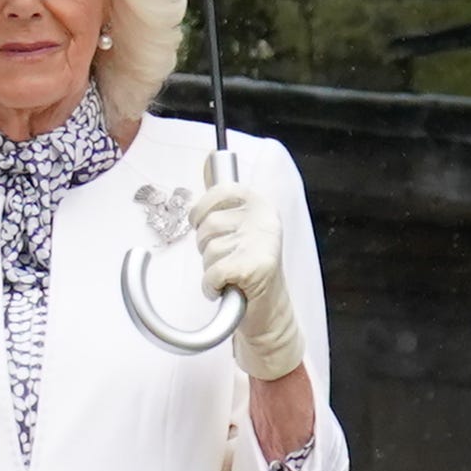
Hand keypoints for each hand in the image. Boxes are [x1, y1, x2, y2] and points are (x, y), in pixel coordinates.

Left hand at [190, 168, 309, 380]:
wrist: (268, 311)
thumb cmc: (248, 269)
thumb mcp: (238, 227)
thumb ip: (223, 198)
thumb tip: (208, 159)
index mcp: (259, 205)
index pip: (220, 191)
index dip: (202, 212)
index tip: (204, 225)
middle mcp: (263, 219)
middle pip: (206, 226)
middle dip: (206, 247)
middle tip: (227, 259)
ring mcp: (261, 242)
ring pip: (207, 250)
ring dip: (210, 268)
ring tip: (231, 275)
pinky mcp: (255, 267)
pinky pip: (212, 273)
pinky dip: (212, 286)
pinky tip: (227, 289)